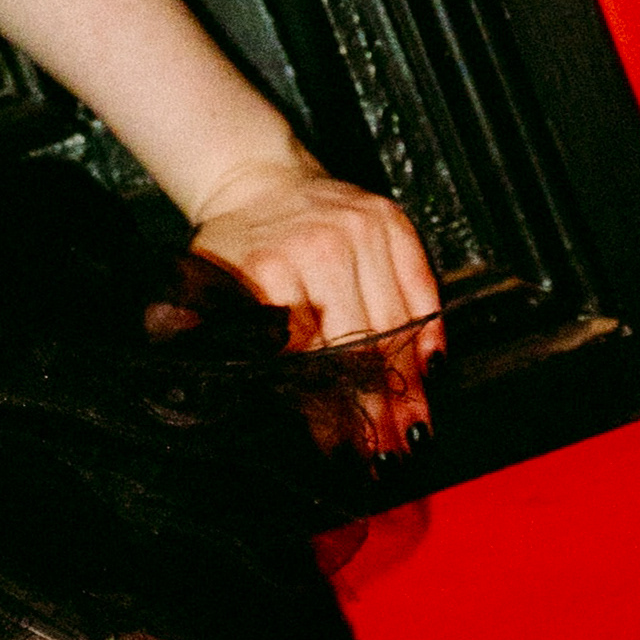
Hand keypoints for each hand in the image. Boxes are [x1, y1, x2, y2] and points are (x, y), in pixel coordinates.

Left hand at [186, 152, 442, 454]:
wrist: (257, 180)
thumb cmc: (234, 248)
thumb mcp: (207, 292)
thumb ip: (218, 342)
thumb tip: (227, 404)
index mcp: (269, 268)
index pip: (308, 354)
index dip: (326, 409)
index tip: (339, 451)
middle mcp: (320, 246)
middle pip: (362, 345)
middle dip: (376, 410)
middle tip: (388, 459)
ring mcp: (362, 231)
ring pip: (398, 324)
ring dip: (409, 386)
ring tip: (414, 434)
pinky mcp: (392, 222)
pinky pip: (422, 288)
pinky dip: (430, 334)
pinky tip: (432, 374)